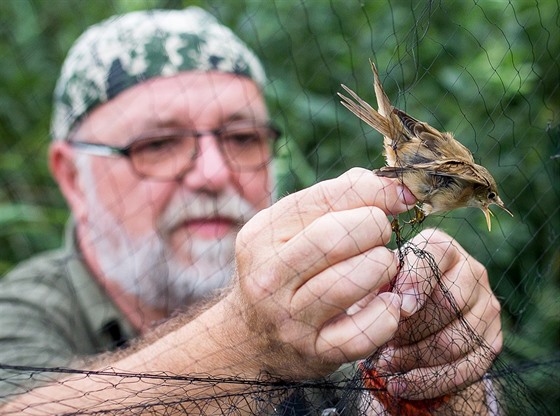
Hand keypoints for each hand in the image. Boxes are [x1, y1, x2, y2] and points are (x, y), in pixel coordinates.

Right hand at [231, 168, 414, 378]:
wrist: (249, 338)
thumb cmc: (283, 271)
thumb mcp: (291, 229)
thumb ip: (337, 198)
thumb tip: (393, 187)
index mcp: (263, 234)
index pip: (328, 196)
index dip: (375, 191)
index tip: (398, 197)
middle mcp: (269, 276)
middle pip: (337, 236)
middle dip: (376, 228)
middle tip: (382, 235)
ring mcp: (289, 318)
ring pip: (353, 281)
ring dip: (384, 268)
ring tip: (382, 267)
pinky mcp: (314, 353)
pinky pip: (365, 332)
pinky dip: (388, 314)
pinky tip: (387, 304)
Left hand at [376, 229, 502, 398]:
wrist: (415, 314)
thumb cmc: (388, 291)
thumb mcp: (378, 280)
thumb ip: (378, 283)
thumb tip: (389, 303)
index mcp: (441, 248)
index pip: (436, 255)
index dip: (417, 281)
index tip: (398, 307)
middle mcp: (472, 270)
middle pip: (449, 302)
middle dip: (410, 329)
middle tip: (381, 343)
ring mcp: (487, 306)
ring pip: (457, 340)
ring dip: (416, 359)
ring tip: (385, 364)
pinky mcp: (493, 341)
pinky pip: (467, 369)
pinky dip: (430, 382)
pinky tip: (401, 385)